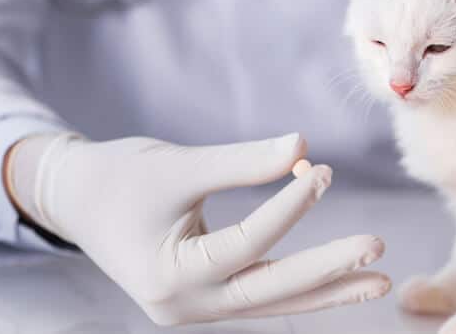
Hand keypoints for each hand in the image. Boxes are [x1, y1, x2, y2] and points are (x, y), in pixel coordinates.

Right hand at [5, 133, 389, 324]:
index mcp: (167, 277)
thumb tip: (303, 146)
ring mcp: (195, 308)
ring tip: (378, 280)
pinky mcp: (205, 297)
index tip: (322, 172)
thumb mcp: (177, 165)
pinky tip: (339, 276)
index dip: (288, 207)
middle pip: (270, 292)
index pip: (245, 244)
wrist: (77, 199)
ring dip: (326, 289)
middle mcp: (184, 306)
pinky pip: (261, 295)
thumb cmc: (118, 177)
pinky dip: (300, 284)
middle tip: (377, 249)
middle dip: (327, 270)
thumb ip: (241, 161)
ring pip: (272, 302)